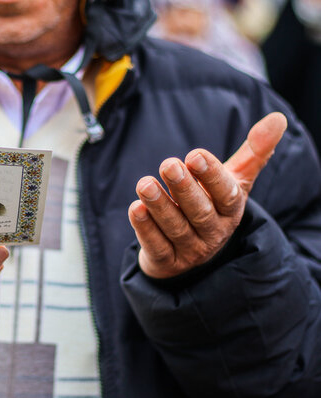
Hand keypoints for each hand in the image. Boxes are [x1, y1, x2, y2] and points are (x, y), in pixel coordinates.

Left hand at [128, 112, 287, 277]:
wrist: (191, 252)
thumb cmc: (212, 205)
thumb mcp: (233, 182)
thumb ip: (252, 153)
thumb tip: (278, 118)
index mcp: (231, 210)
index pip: (226, 194)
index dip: (211, 175)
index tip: (194, 154)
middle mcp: (213, 232)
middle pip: (200, 211)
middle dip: (184, 188)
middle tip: (168, 164)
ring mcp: (190, 250)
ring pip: (175, 228)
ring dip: (160, 205)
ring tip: (144, 184)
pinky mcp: (166, 262)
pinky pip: (156, 246)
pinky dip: (145, 228)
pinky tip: (136, 209)